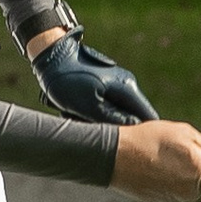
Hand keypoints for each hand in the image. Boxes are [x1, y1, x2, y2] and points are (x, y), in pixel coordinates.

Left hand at [29, 30, 158, 123]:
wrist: (52, 56)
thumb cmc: (68, 81)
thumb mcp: (89, 106)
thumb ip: (114, 119)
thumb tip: (134, 128)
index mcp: (127, 88)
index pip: (148, 116)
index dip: (143, 134)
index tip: (130, 145)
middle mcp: (126, 84)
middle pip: (131, 116)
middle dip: (115, 128)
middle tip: (92, 130)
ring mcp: (116, 83)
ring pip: (116, 112)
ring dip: (100, 120)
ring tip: (76, 118)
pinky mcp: (104, 85)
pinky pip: (105, 105)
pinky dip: (92, 113)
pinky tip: (74, 112)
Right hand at [111, 122, 200, 201]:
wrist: (114, 155)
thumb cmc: (151, 139)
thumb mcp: (186, 134)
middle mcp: (190, 192)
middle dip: (200, 172)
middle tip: (181, 151)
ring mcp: (173, 199)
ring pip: (187, 188)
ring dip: (182, 174)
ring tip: (163, 156)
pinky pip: (171, 191)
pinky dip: (167, 180)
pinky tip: (153, 166)